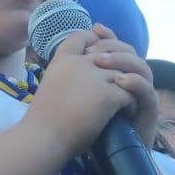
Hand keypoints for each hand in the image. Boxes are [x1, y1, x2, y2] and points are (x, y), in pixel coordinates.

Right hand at [26, 29, 136, 155]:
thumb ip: (66, 74)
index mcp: (62, 59)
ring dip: (128, 85)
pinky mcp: (107, 95)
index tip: (103, 56)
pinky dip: (131, 103)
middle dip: (121, 64)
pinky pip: (129, 93)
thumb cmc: (43, 119)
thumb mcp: (50, 85)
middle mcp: (79, 63)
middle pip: (110, 52)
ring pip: (124, 72)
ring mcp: (95, 78)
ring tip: (128, 99)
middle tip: (125, 80)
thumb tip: (83, 76)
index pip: (82, 36)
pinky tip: (127, 113)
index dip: (96, 41)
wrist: (43, 138)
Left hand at [85, 23, 158, 145]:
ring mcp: (143, 96)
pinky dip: (135, 83)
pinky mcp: (149, 112)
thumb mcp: (81, 98)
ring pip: (143, 69)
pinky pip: (147, 93)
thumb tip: (73, 50)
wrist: (105, 160)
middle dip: (114, 47)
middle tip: (94, 51)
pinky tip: (119, 81)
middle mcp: (133, 83)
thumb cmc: (89, 129)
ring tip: (102, 63)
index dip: (109, 36)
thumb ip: (80, 76)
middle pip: (132, 54)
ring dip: (123, 62)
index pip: (118, 48)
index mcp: (117, 76)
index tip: (94, 30)